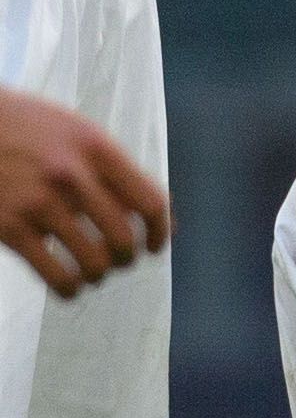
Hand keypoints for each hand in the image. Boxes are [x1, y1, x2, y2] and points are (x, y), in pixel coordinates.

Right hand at [0, 87, 168, 297]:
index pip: (150, 202)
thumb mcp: (67, 129)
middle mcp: (69, 174)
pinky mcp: (9, 227)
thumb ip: (108, 166)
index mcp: (93, 146)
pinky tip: (68, 286)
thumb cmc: (18, 128)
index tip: (152, 246)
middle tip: (117, 261)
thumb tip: (155, 214)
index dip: (159, 232)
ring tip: (91, 272)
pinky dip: (70, 289)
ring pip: (95, 264)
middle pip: (124, 240)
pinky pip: (58, 277)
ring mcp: (38, 202)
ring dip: (98, 275)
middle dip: (126, 259)